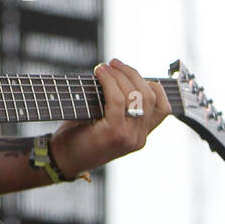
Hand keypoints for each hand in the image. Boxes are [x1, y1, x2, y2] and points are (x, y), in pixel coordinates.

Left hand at [50, 58, 169, 176]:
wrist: (61, 160)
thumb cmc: (79, 137)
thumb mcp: (107, 123)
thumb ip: (121, 107)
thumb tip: (121, 74)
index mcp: (140, 136)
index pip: (163, 109)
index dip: (153, 86)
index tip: (132, 75)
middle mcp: (139, 138)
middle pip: (149, 96)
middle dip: (133, 74)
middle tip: (114, 64)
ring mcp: (128, 137)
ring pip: (136, 95)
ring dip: (120, 74)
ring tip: (104, 67)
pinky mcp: (114, 133)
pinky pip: (117, 99)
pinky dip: (109, 81)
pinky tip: (99, 73)